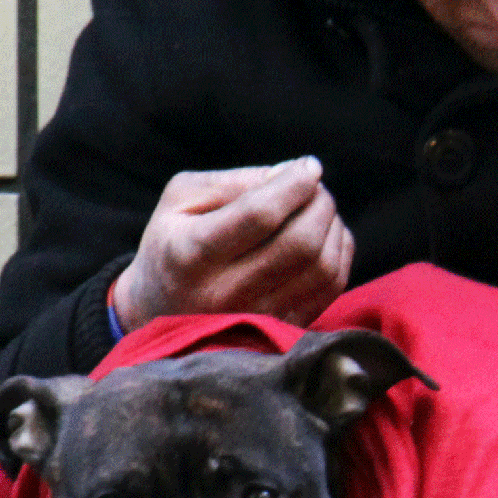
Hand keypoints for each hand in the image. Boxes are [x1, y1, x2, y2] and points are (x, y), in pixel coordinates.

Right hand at [110, 158, 355, 328]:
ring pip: (321, 269)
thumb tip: (292, 173)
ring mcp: (254, 319)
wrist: (158, 310)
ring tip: (319, 209)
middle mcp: (223, 294)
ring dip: (333, 227)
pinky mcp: (279, 330)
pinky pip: (329, 291)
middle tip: (315, 187)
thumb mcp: (182, 198)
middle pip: (299, 243)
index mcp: (191, 254)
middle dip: (319, 203)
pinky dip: (339, 255)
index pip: (260, 215)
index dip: (294, 184)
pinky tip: (326, 237)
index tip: (308, 166)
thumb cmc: (172, 243)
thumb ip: (234, 181)